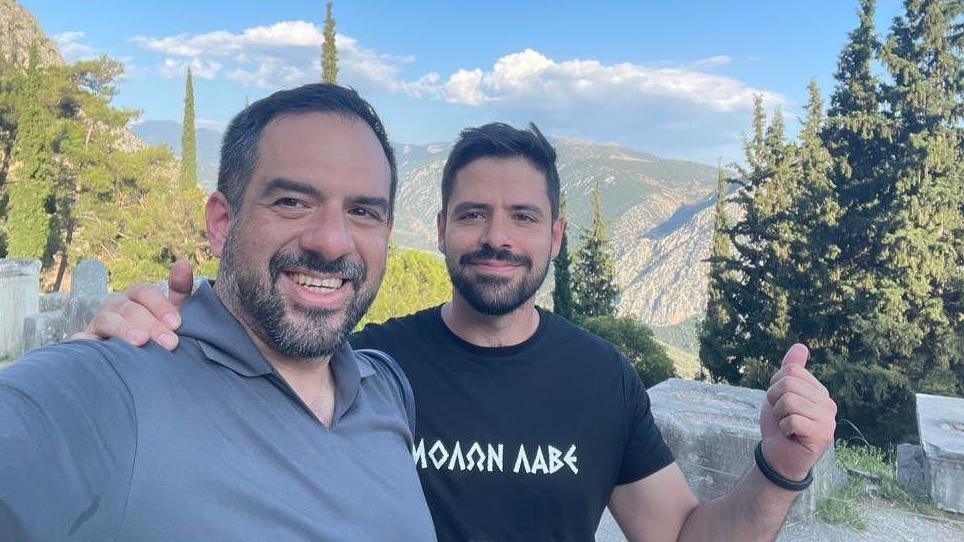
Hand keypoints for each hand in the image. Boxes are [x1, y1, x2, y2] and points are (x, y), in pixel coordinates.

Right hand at [71, 260, 194, 350]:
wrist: (131, 353)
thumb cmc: (156, 328)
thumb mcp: (171, 312)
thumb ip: (179, 290)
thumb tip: (183, 263)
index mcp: (136, 296)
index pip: (146, 293)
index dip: (161, 306)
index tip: (177, 324)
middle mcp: (116, 305)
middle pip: (130, 310)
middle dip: (152, 325)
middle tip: (171, 342)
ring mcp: (99, 322)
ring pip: (108, 321)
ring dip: (124, 330)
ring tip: (141, 342)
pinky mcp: (87, 341)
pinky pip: (83, 340)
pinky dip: (85, 341)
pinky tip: (94, 345)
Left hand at [759, 343, 836, 481]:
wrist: (779, 457)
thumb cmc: (780, 425)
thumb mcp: (780, 393)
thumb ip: (791, 370)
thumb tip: (800, 345)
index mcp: (819, 390)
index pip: (791, 370)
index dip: (775, 385)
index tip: (779, 402)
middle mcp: (828, 403)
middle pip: (788, 384)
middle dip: (774, 400)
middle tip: (782, 416)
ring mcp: (827, 420)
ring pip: (788, 401)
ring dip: (779, 415)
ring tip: (787, 426)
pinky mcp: (822, 435)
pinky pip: (792, 420)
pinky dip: (784, 428)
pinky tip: (792, 436)